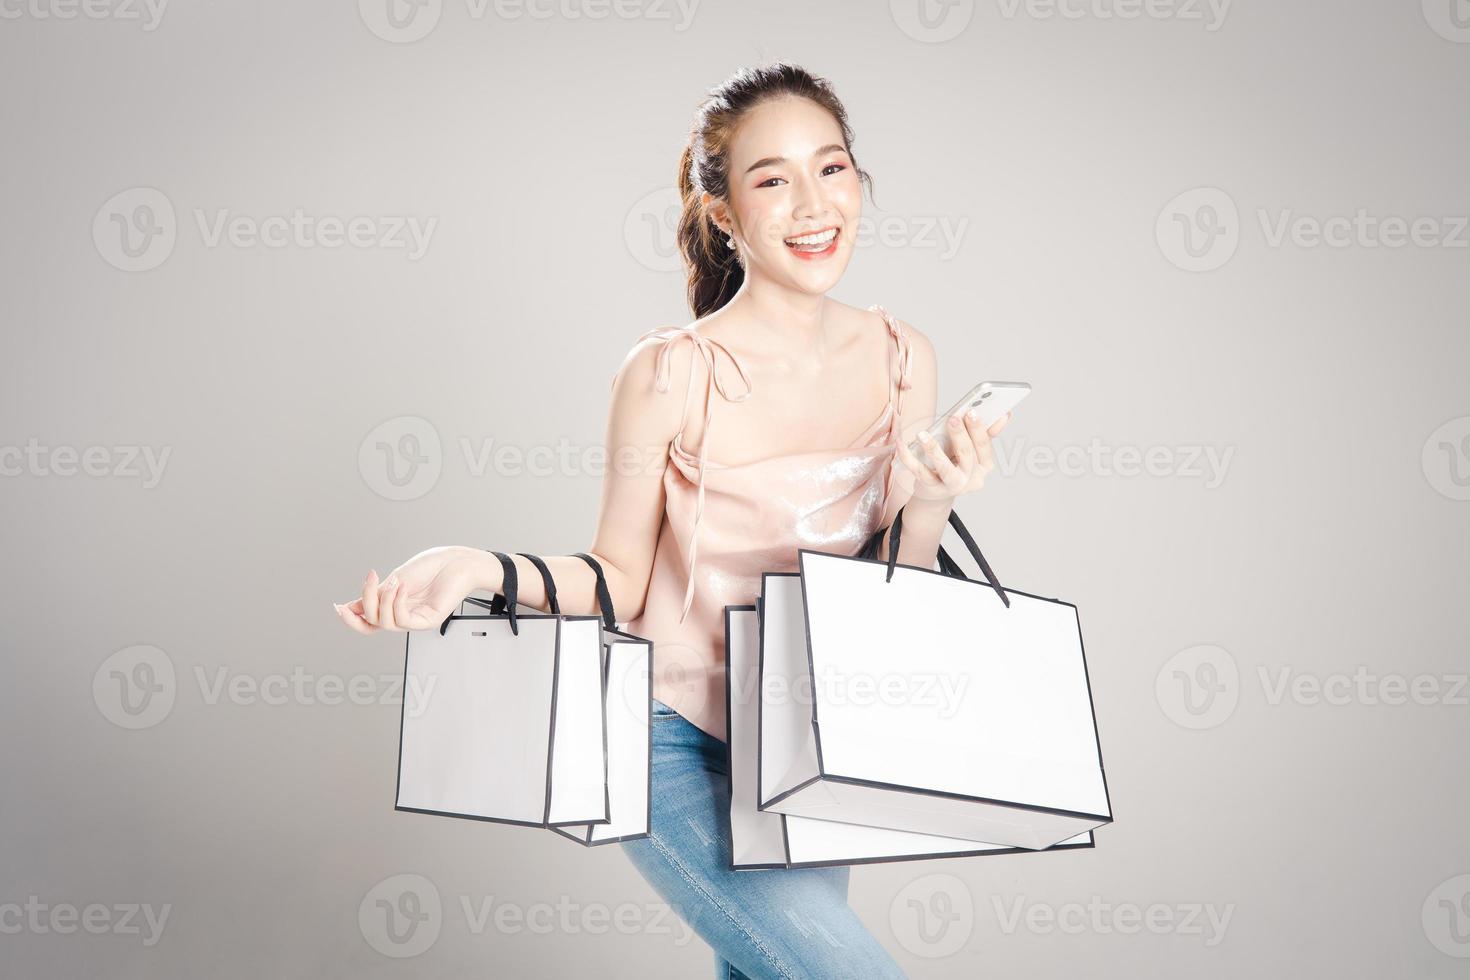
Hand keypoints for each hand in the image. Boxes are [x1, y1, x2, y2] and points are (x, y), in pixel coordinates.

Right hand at [334, 546, 493, 633]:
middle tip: (369, 580)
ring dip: (384, 599)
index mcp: (393, 606)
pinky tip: (402, 587)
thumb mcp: (394, 579)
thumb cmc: (432, 566)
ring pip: (385, 623)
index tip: (338, 607)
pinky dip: (397, 603)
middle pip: (371, 624)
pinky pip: (403, 620)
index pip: (367, 621)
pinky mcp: (428, 621)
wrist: (457, 561)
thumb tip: (351, 606)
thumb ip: (375, 595)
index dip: (351, 618)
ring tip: (394, 581)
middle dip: (365, 602)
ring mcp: (415, 620)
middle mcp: (403, 615)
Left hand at [893, 410, 1011, 502]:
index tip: (972, 411)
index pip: (984, 447)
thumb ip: (985, 433)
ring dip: (934, 450)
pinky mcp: (931, 489)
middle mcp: (971, 479)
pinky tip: (901, 443)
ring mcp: (951, 486)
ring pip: (945, 468)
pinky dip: (908, 457)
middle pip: (967, 456)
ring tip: (923, 434)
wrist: (937, 493)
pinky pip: (918, 472)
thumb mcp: (972, 450)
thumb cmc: (956, 463)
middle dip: (960, 436)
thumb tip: (1004, 414)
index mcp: (984, 466)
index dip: (979, 430)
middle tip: (953, 418)